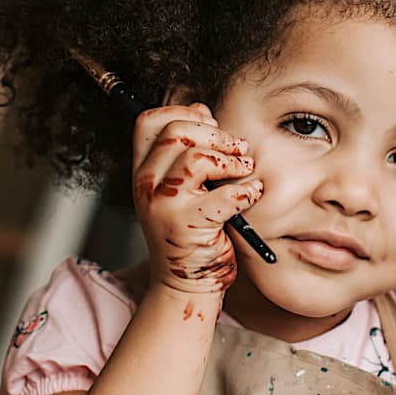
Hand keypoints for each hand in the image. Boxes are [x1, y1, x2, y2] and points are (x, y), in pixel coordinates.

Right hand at [132, 103, 262, 296]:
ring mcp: (164, 205)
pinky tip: (251, 195)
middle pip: (177, 131)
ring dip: (233, 160)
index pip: (148, 121)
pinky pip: (225, 193)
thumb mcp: (179, 187)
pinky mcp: (187, 225)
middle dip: (216, 134)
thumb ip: (186, 149)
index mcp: (143, 170)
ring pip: (197, 157)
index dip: (182, 112)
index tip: (208, 126)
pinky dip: (247, 191)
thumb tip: (202, 111)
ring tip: (244, 171)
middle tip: (237, 150)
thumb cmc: (191, 231)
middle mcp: (146, 184)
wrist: (186, 284)